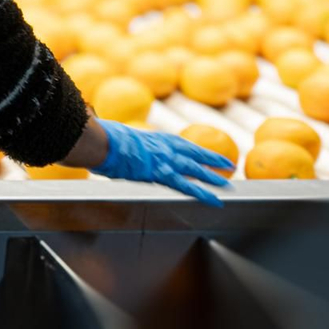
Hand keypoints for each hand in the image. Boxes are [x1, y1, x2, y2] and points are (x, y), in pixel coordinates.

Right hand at [89, 120, 232, 204]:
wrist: (103, 141)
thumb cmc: (103, 137)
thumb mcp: (115, 134)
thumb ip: (118, 136)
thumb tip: (101, 127)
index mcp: (155, 138)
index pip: (181, 144)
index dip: (195, 150)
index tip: (205, 153)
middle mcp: (164, 146)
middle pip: (194, 154)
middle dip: (212, 160)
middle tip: (227, 165)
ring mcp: (165, 159)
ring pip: (196, 169)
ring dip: (213, 177)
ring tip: (227, 184)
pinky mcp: (163, 173)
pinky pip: (188, 186)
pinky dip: (204, 194)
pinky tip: (216, 201)